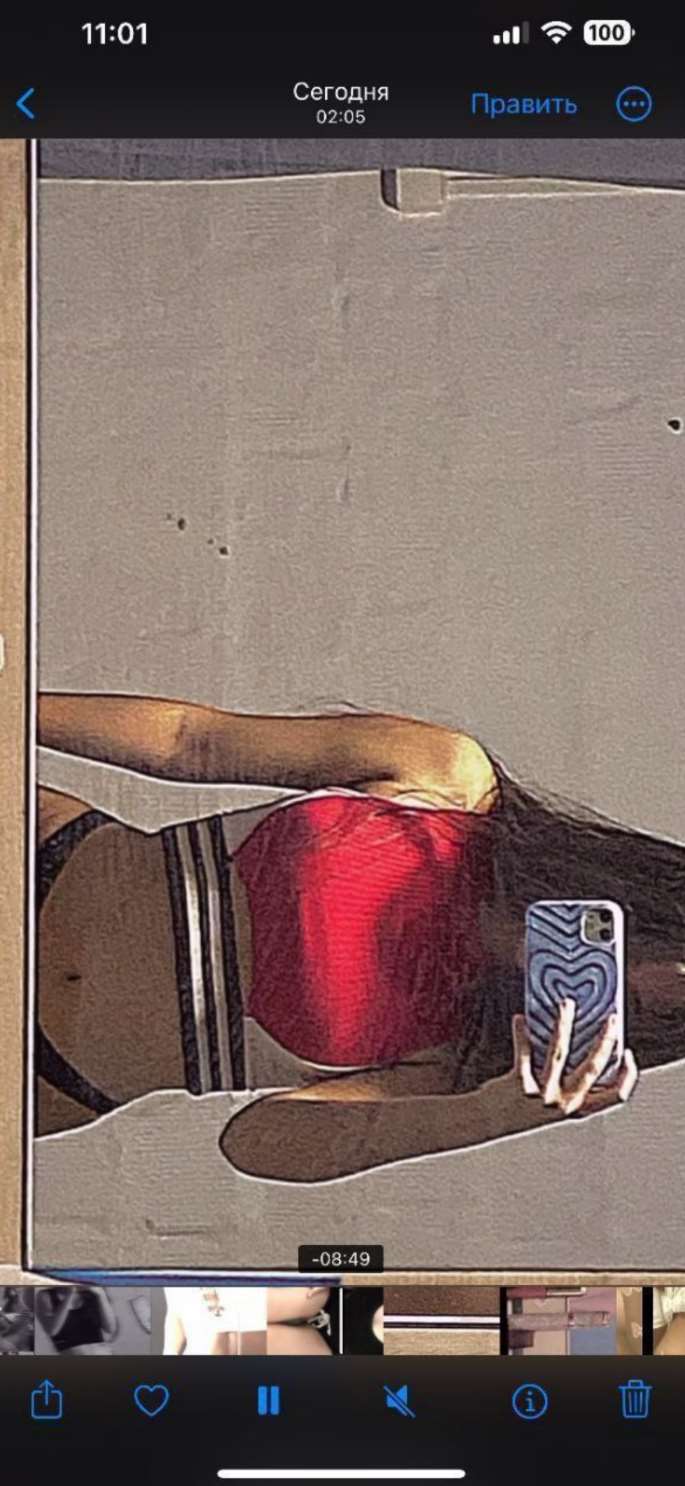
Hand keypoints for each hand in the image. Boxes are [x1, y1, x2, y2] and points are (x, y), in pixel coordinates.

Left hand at [513, 999, 637, 1115]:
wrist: (488, 1123)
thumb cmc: (520, 1107)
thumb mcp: (552, 1101)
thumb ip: (567, 1079)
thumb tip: (579, 1037)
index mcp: (577, 1109)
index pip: (615, 1096)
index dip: (626, 1076)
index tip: (627, 1053)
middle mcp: (564, 1104)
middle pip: (592, 1068)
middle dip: (605, 1040)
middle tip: (612, 1018)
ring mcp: (542, 1095)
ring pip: (559, 1053)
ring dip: (564, 1025)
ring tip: (566, 1004)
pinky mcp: (520, 1085)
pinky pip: (524, 1052)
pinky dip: (522, 1033)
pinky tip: (520, 1019)